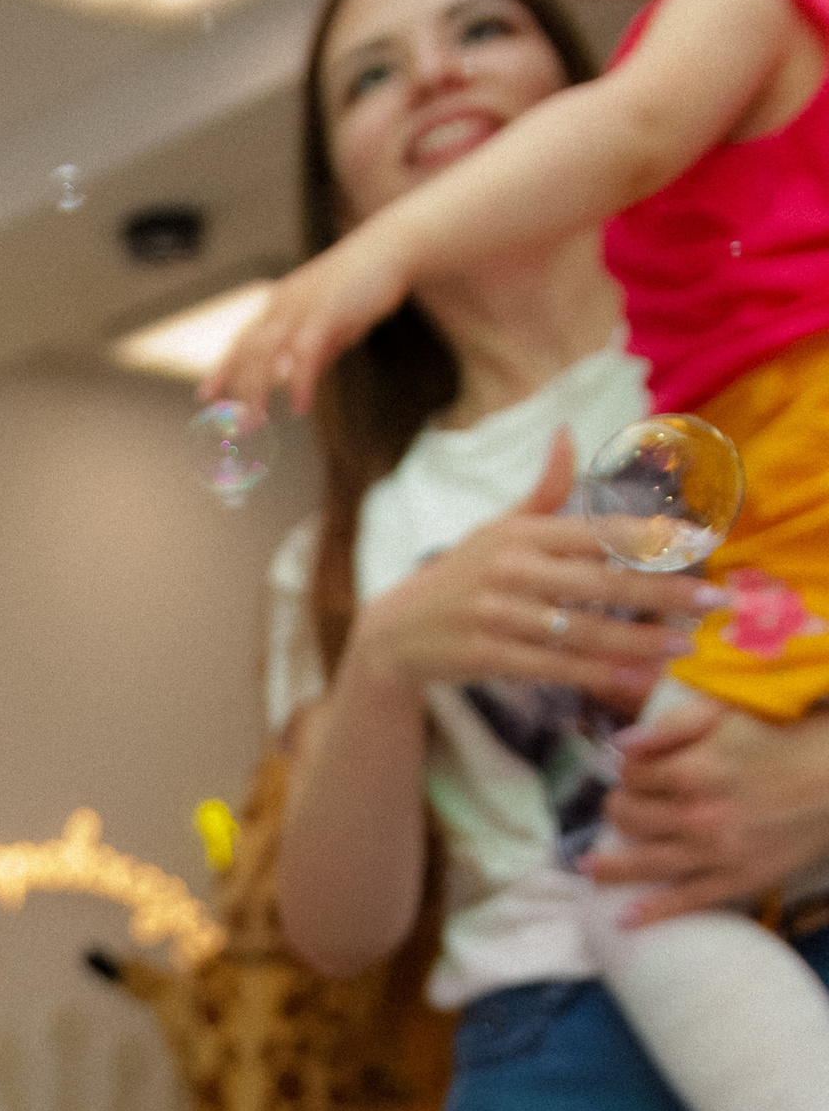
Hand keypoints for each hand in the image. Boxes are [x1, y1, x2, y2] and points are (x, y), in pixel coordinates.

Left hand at [209, 227, 415, 418]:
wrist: (392, 248)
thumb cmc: (361, 286)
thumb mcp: (331, 325)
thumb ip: (316, 351)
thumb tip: (303, 377)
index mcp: (280, 306)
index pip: (242, 341)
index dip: (223, 369)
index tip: (206, 396)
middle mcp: (284, 305)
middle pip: (248, 351)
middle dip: (237, 388)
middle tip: (231, 423)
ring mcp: (303, 306)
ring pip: (267, 352)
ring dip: (258, 389)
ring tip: (255, 421)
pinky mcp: (327, 311)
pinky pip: (305, 351)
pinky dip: (300, 381)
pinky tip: (299, 405)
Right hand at [343, 435, 703, 712]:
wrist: (395, 632)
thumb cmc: (460, 576)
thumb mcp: (496, 527)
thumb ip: (542, 489)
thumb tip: (567, 431)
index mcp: (521, 533)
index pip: (596, 531)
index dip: (649, 537)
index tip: (697, 544)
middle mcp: (511, 570)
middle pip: (601, 582)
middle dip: (663, 592)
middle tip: (713, 601)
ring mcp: (498, 615)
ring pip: (584, 630)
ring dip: (640, 641)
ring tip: (685, 646)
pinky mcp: (489, 656)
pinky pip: (555, 667)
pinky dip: (599, 675)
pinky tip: (637, 679)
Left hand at [589, 693, 828, 920]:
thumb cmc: (790, 737)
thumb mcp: (731, 714)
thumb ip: (673, 725)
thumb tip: (619, 745)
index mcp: (693, 770)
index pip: (631, 775)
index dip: (628, 772)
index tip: (636, 771)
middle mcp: (697, 815)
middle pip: (631, 817)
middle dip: (619, 809)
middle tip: (623, 807)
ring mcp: (715, 853)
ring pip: (645, 862)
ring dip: (611, 866)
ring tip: (589, 867)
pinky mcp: (737, 879)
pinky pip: (686, 901)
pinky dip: (652, 913)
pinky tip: (624, 919)